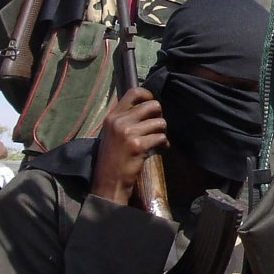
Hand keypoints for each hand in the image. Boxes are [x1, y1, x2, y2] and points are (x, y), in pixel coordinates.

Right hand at [90, 88, 165, 205]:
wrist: (108, 182)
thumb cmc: (112, 158)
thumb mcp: (112, 133)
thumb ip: (125, 119)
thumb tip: (147, 107)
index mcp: (112, 116)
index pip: (133, 92)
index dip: (148, 95)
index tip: (152, 104)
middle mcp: (119, 121)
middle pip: (152, 105)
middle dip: (159, 115)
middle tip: (157, 126)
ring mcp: (128, 133)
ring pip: (160, 122)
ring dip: (162, 132)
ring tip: (158, 140)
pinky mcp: (138, 145)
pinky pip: (161, 137)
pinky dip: (164, 143)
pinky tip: (160, 148)